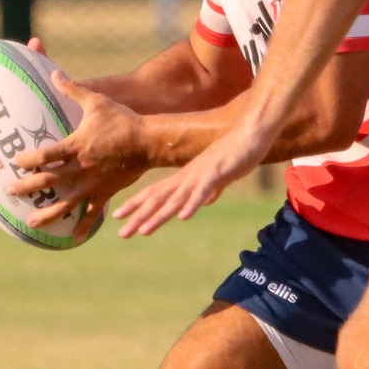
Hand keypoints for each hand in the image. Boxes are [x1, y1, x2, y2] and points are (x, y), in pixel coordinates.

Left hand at [9, 72, 150, 235]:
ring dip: (47, 213)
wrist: (147, 142)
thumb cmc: (122, 120)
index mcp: (75, 146)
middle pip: (48, 180)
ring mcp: (92, 183)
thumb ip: (73, 89)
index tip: (15, 162)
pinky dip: (83, 225)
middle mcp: (80, 168)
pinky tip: (74, 238)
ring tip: (31, 223)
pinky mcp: (105, 192)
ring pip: (65, 202)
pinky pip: (91, 211)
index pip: (45, 154)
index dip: (28, 159)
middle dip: (27, 187)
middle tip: (10, 192)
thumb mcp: (97, 102)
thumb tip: (54, 73)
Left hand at [111, 117, 273, 237]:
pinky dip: (192, 204)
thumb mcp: (221, 177)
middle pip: (159, 198)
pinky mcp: (217, 173)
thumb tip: (208, 200)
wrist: (251, 134)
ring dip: (159, 215)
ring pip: (176, 198)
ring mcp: (200, 175)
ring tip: (144, 231)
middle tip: (121, 233)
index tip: (118, 216)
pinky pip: (202, 191)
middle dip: (139, 216)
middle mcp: (187, 177)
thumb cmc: (236, 154)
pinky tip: (183, 217)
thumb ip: (213, 189)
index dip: (136, 204)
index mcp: (186, 178)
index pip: (155, 192)